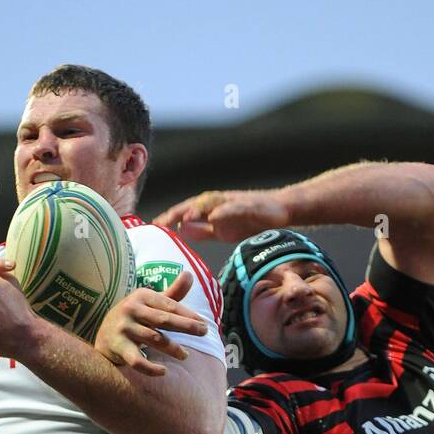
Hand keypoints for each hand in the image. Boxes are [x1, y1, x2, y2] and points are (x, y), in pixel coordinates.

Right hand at [95, 271, 206, 375]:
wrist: (104, 336)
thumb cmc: (135, 318)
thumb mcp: (151, 303)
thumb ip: (172, 293)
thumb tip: (190, 274)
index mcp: (142, 296)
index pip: (169, 305)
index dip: (188, 314)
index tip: (203, 323)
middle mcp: (131, 309)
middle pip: (163, 319)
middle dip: (185, 326)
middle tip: (204, 332)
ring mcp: (124, 328)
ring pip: (153, 339)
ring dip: (172, 348)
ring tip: (185, 355)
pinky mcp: (118, 347)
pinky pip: (136, 360)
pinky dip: (150, 368)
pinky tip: (163, 371)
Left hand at [154, 189, 290, 242]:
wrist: (278, 211)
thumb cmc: (250, 220)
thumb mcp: (222, 230)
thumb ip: (203, 231)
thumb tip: (183, 231)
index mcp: (210, 209)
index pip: (186, 212)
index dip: (170, 218)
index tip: (155, 226)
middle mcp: (218, 202)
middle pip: (193, 205)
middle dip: (176, 212)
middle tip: (161, 222)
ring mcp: (232, 202)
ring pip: (210, 204)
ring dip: (196, 209)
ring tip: (183, 217)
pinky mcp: (248, 205)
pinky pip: (233, 208)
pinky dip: (223, 211)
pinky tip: (214, 217)